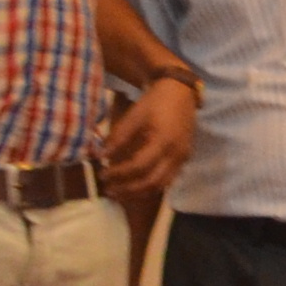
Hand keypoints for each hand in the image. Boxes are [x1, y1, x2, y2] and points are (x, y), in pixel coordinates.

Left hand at [103, 73, 198, 198]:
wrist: (182, 92)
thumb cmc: (156, 101)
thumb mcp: (134, 116)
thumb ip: (118, 137)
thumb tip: (101, 156)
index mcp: (163, 141)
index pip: (138, 166)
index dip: (119, 173)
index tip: (102, 174)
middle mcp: (176, 154)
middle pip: (151, 182)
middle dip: (128, 189)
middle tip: (108, 190)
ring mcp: (183, 158)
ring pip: (161, 185)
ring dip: (139, 192)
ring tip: (120, 193)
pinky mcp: (184, 158)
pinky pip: (167, 179)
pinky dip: (150, 186)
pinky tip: (136, 185)